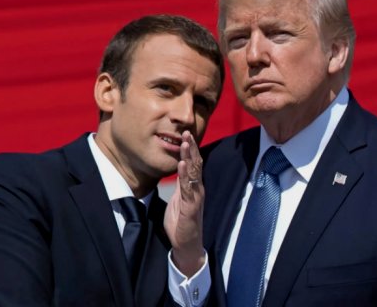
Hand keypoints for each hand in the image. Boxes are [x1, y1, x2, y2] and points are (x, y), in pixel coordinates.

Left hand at [164, 130, 204, 276]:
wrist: (187, 245)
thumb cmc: (182, 223)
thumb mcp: (179, 198)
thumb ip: (181, 184)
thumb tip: (180, 168)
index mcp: (194, 187)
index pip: (194, 164)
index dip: (191, 149)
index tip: (187, 134)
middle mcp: (197, 189)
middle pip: (196, 164)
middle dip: (191, 147)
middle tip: (187, 132)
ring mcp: (195, 197)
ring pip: (193, 173)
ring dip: (189, 156)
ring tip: (186, 142)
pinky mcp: (191, 207)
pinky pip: (188, 188)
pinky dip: (185, 175)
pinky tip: (182, 164)